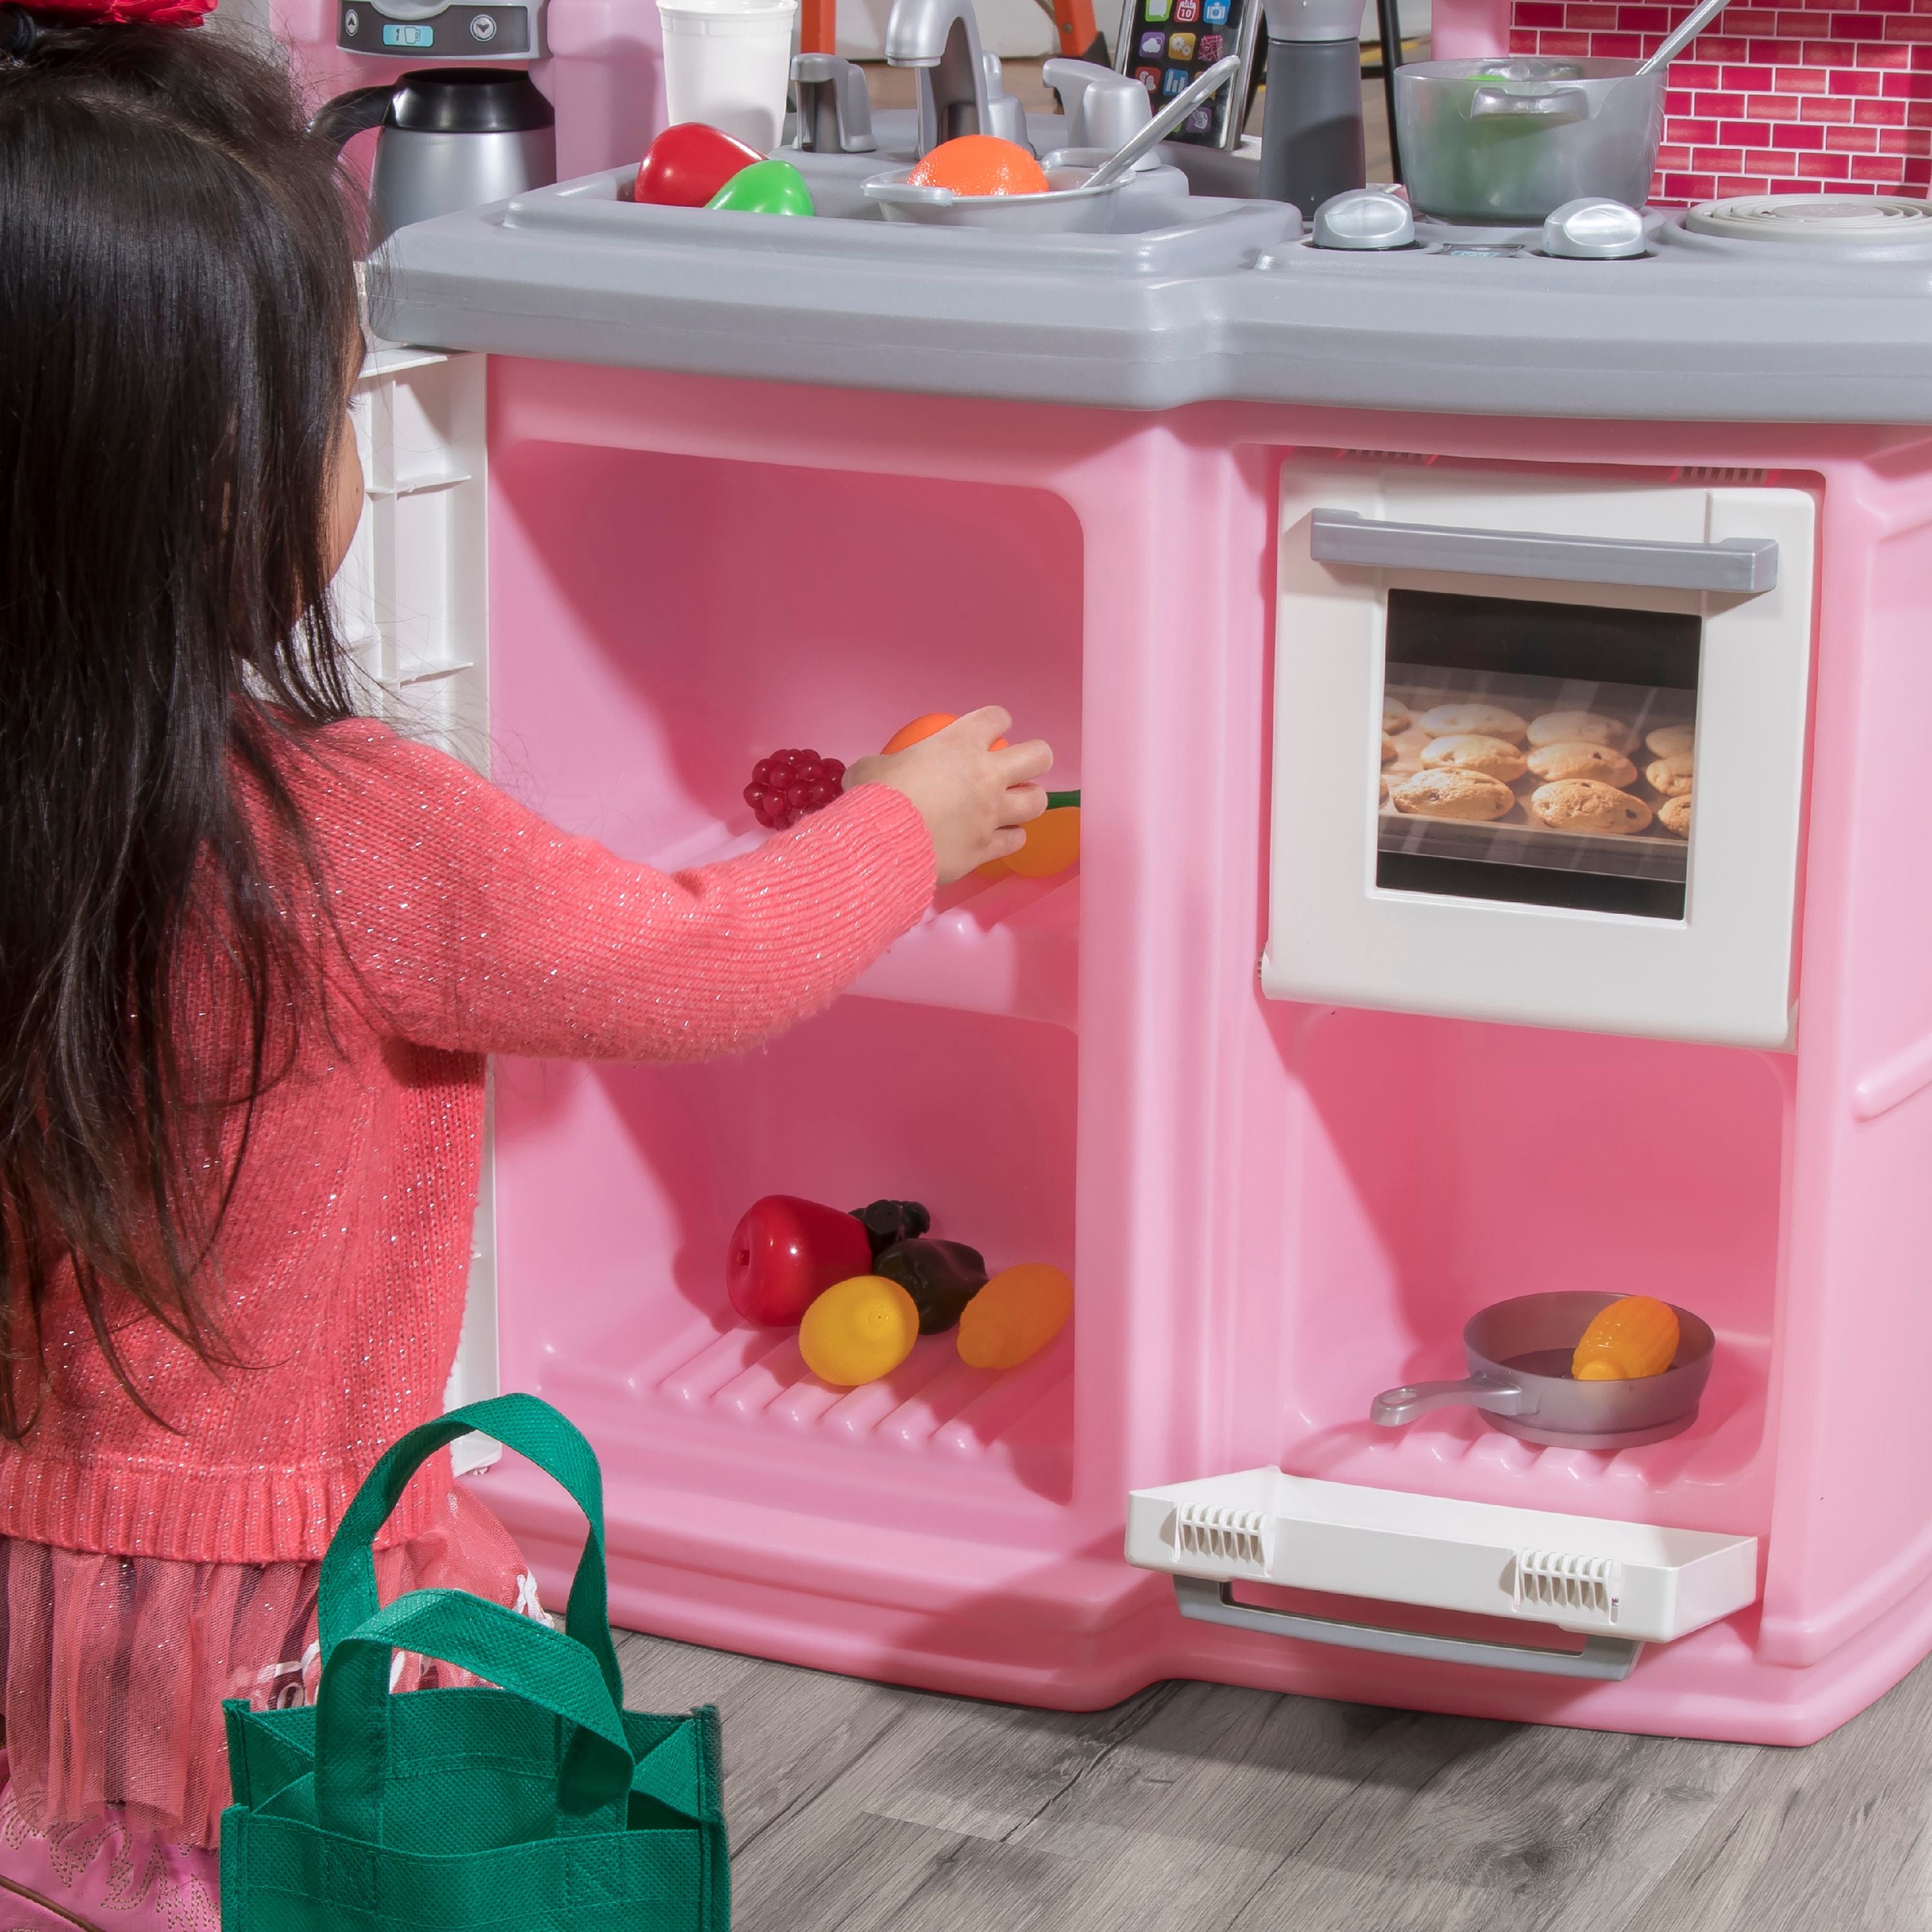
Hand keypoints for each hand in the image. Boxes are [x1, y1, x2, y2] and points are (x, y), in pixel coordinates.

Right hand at [845, 707, 1050, 884]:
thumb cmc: (874, 798)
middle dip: (1036, 759)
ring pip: (1036, 802)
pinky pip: (1014, 842)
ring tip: (1014, 805)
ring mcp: (991, 813)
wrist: (881, 844)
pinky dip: (1008, 839)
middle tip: (1021, 767)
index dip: (997, 721)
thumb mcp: (869, 769)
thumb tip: (868, 773)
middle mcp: (985, 776)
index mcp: (959, 744)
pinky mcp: (986, 848)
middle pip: (1038, 756)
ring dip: (1028, 801)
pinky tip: (997, 839)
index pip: (996, 717)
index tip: (992, 729)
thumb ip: (880, 766)